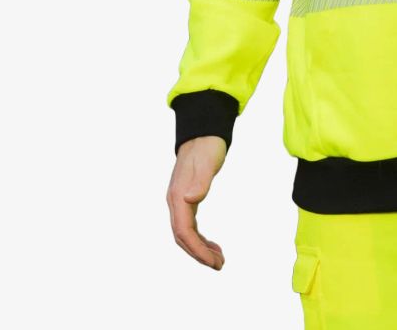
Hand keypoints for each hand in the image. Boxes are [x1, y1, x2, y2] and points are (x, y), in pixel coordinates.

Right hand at [166, 136, 227, 268]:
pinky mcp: (186, 198)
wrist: (203, 132)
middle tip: (220, 264)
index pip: (183, 231)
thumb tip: (190, 200)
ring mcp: (179, 200)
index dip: (197, 250)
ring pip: (186, 234)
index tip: (213, 261)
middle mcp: (175, 201)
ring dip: (200, 248)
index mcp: (178, 196)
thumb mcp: (207, 163)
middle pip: (183, 237)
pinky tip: (212, 244)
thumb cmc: (207, 146)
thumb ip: (200, 181)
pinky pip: (190, 225)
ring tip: (219, 258)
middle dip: (199, 254)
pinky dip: (200, 238)